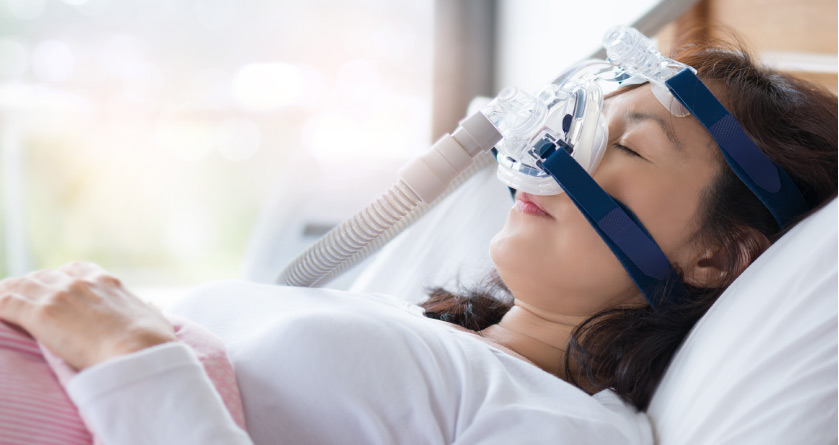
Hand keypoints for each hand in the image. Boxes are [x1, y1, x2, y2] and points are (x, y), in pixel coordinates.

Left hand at [0, 261, 175, 369]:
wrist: (140, 352)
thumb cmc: (153, 343)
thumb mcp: (155, 319)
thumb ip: (148, 310)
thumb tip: (151, 307)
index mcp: (107, 282)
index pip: (74, 269)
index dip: (59, 279)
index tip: (53, 291)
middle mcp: (81, 282)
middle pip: (43, 276)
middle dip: (30, 288)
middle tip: (20, 305)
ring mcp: (60, 295)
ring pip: (20, 287)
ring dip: (8, 296)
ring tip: (1, 306)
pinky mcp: (42, 313)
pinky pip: (5, 302)